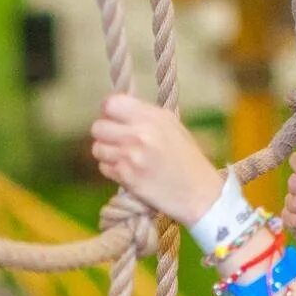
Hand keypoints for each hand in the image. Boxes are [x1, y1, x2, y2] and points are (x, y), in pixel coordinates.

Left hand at [88, 94, 224, 226]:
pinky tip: (127, 170)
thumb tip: (116, 108)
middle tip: (116, 141)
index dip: (109, 112)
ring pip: (97, 148)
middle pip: (98, 127)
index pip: (110, 104)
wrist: (198, 192)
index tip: (114, 119)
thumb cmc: (187, 158)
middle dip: (104, 134)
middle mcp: (138, 133)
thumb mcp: (171, 125)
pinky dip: (111, 169)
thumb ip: (143, 115)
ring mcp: (130, 156)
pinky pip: (103, 167)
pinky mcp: (125, 177)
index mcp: (151, 117)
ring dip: (106, 153)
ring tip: (123, 157)